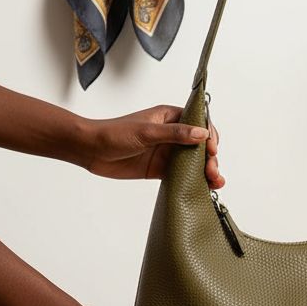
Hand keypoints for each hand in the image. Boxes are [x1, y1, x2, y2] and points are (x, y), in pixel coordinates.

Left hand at [82, 105, 223, 188]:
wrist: (91, 151)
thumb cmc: (114, 133)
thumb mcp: (146, 132)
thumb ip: (175, 134)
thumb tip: (201, 134)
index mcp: (170, 117)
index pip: (199, 123)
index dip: (209, 136)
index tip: (212, 149)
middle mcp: (172, 134)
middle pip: (200, 145)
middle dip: (210, 158)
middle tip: (212, 171)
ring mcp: (167, 152)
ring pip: (194, 161)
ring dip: (207, 171)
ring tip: (215, 182)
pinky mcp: (160, 168)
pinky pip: (182, 175)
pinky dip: (194, 181)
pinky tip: (204, 188)